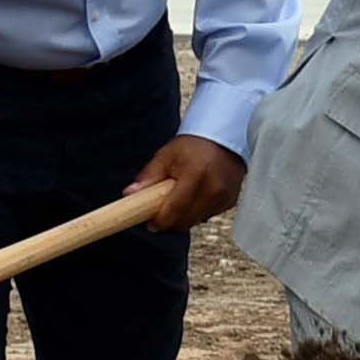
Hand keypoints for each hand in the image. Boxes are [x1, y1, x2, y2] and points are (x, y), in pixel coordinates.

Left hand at [126, 133, 245, 231]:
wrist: (223, 137)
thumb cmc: (193, 145)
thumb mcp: (166, 156)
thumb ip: (148, 177)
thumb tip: (129, 194)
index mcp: (196, 175)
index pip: (174, 210)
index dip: (159, 220)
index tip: (150, 221)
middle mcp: (214, 188)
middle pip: (184, 221)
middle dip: (170, 219)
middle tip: (162, 207)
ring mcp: (224, 197)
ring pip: (195, 221)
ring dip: (184, 216)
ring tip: (180, 197)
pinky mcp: (230, 202)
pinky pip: (207, 216)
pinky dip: (198, 211)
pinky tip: (196, 195)